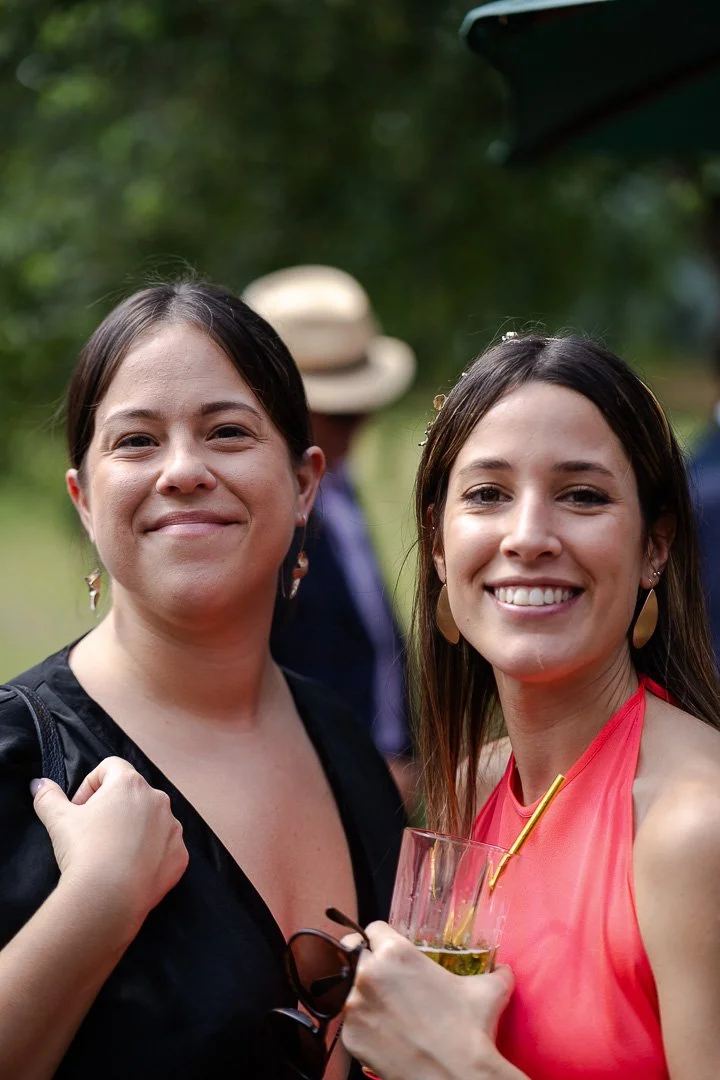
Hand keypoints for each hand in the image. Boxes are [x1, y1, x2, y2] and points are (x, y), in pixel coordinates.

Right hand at [32, 757, 188, 939]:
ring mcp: (173, 828)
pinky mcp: (180, 855)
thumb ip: (48, 796)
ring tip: (112, 854)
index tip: (79, 809)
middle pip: (133, 793)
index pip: (110, 767)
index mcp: (130, 784)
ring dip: (135, 830)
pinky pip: (165, 848)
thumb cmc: (84, 850)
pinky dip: (150, 854)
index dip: (90, 785)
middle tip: (93, 834)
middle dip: (113, 808)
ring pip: (152, 820)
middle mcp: (158, 799)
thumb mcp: (58, 820)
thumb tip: (39, 784)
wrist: (108, 897)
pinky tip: (130, 870)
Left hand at [342, 922, 521, 1079]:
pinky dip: (361, 1025)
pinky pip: (348, 1022)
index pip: (373, 929)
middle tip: (379, 977)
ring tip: (381, 1008)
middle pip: (350, 952)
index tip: (388, 951)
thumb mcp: (487, 990)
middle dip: (362, 960)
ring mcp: (353, 1006)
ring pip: (345, 987)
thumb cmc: (470, 1030)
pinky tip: (382, 1033)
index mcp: (395, 953)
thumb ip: (494, 972)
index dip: (382, 939)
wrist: (456, 1077)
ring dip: (358, 993)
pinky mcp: (348, 1036)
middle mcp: (367, 973)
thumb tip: (505, 969)